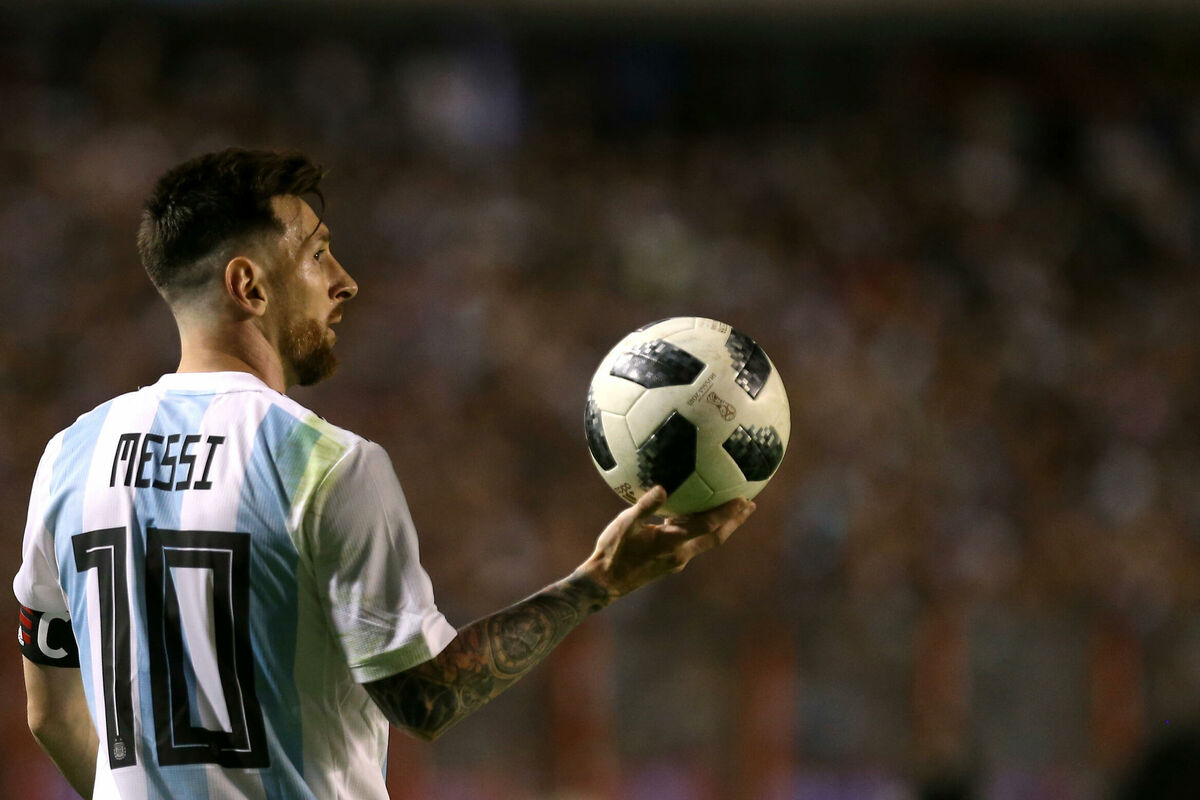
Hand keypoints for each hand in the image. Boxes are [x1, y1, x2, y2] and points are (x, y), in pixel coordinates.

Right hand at [576, 486, 755, 599]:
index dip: (727, 514)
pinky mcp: (671, 562)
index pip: (707, 526)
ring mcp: (677, 560)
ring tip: (733, 510)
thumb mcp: (624, 524)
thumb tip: (662, 487)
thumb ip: (645, 505)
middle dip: (735, 522)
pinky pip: (692, 542)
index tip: (743, 500)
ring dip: (722, 526)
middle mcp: (680, 553)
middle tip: (750, 505)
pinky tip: (695, 516)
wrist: (606, 583)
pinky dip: (701, 529)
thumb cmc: (612, 551)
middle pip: (716, 537)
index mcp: (672, 542)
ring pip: (706, 541)